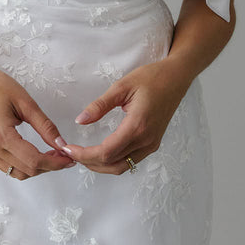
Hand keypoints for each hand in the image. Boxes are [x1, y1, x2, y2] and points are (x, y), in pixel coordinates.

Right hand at [0, 64, 75, 179]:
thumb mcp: (26, 103)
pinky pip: (9, 168)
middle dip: (50, 166)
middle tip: (65, 154)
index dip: (55, 163)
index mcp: (1, 136)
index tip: (70, 158)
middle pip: (28, 170)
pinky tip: (37, 155)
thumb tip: (62, 144)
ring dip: (38, 168)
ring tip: (52, 155)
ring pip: (19, 173)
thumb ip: (45, 126)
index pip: (34, 160)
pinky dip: (26, 166)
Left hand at [54, 62, 190, 174]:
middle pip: (112, 164)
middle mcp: (146, 140)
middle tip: (70, 153)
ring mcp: (151, 144)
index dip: (84, 155)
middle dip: (89, 162)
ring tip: (82, 155)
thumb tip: (80, 121)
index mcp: (137, 126)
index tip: (68, 148)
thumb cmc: (151, 77)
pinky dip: (113, 161)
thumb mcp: (121, 86)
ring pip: (122, 167)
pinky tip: (100, 152)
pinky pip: (130, 161)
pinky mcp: (153, 143)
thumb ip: (100, 106)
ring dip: (100, 165)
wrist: (177, 77)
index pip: (106, 152)